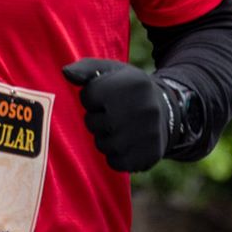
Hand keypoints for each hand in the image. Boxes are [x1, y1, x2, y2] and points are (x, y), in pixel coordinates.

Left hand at [63, 58, 170, 172]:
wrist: (165, 111)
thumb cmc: (127, 89)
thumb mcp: (111, 71)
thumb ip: (86, 69)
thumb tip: (66, 73)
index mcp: (133, 83)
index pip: (88, 96)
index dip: (91, 97)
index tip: (105, 96)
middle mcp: (144, 108)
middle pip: (93, 122)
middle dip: (96, 119)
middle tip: (112, 114)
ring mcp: (148, 134)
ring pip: (102, 144)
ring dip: (104, 138)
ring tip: (118, 128)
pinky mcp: (149, 155)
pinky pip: (115, 162)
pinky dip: (115, 155)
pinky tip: (126, 143)